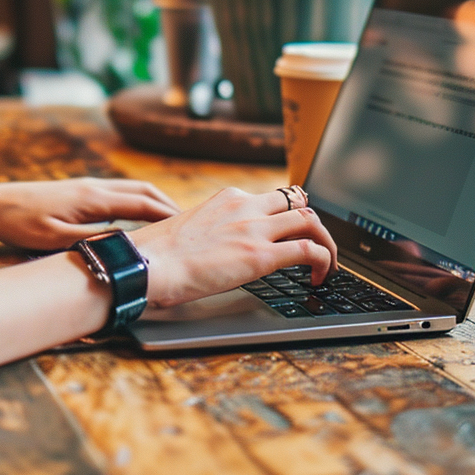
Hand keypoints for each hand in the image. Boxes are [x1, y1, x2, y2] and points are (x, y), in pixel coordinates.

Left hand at [0, 178, 179, 249]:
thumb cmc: (20, 223)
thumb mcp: (54, 240)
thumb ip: (91, 240)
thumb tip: (124, 243)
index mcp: (92, 199)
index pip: (141, 204)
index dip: (167, 214)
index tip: (188, 225)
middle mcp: (94, 187)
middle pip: (142, 191)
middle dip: (167, 204)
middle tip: (188, 221)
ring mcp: (87, 186)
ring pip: (131, 188)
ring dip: (154, 200)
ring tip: (170, 217)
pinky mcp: (79, 190)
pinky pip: (118, 192)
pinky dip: (137, 200)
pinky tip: (138, 213)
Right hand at [129, 187, 336, 307]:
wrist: (147, 264)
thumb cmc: (158, 255)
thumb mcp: (190, 228)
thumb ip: (213, 230)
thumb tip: (217, 247)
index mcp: (228, 198)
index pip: (274, 197)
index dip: (293, 212)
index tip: (298, 228)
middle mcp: (245, 206)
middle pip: (299, 202)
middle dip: (315, 225)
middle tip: (319, 246)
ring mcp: (254, 228)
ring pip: (311, 221)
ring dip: (326, 243)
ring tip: (327, 264)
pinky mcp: (260, 254)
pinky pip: (307, 250)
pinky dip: (323, 261)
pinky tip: (319, 277)